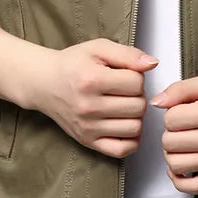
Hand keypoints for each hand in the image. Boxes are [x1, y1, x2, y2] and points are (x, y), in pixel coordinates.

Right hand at [33, 38, 158, 158]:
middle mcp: (89, 106)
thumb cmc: (72, 64)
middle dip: (138, 95)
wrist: (45, 83)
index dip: (137, 76)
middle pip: (139, 106)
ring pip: (135, 128)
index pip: (137, 83)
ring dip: (135, 116)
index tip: (126, 74)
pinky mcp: (88, 141)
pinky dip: (131, 138)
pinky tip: (124, 123)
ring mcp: (88, 127)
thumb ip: (128, 54)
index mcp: (92, 80)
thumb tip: (152, 64)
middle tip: (125, 90)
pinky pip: (122, 150)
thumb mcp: (99, 48)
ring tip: (124, 105)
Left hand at [150, 73, 197, 193]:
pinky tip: (179, 168)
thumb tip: (156, 103)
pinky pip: (192, 187)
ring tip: (182, 144)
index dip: (171, 114)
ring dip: (172, 154)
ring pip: (176, 164)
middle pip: (169, 143)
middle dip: (170, 133)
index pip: (170, 119)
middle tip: (182, 128)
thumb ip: (180, 89)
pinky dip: (178, 180)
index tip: (183, 112)